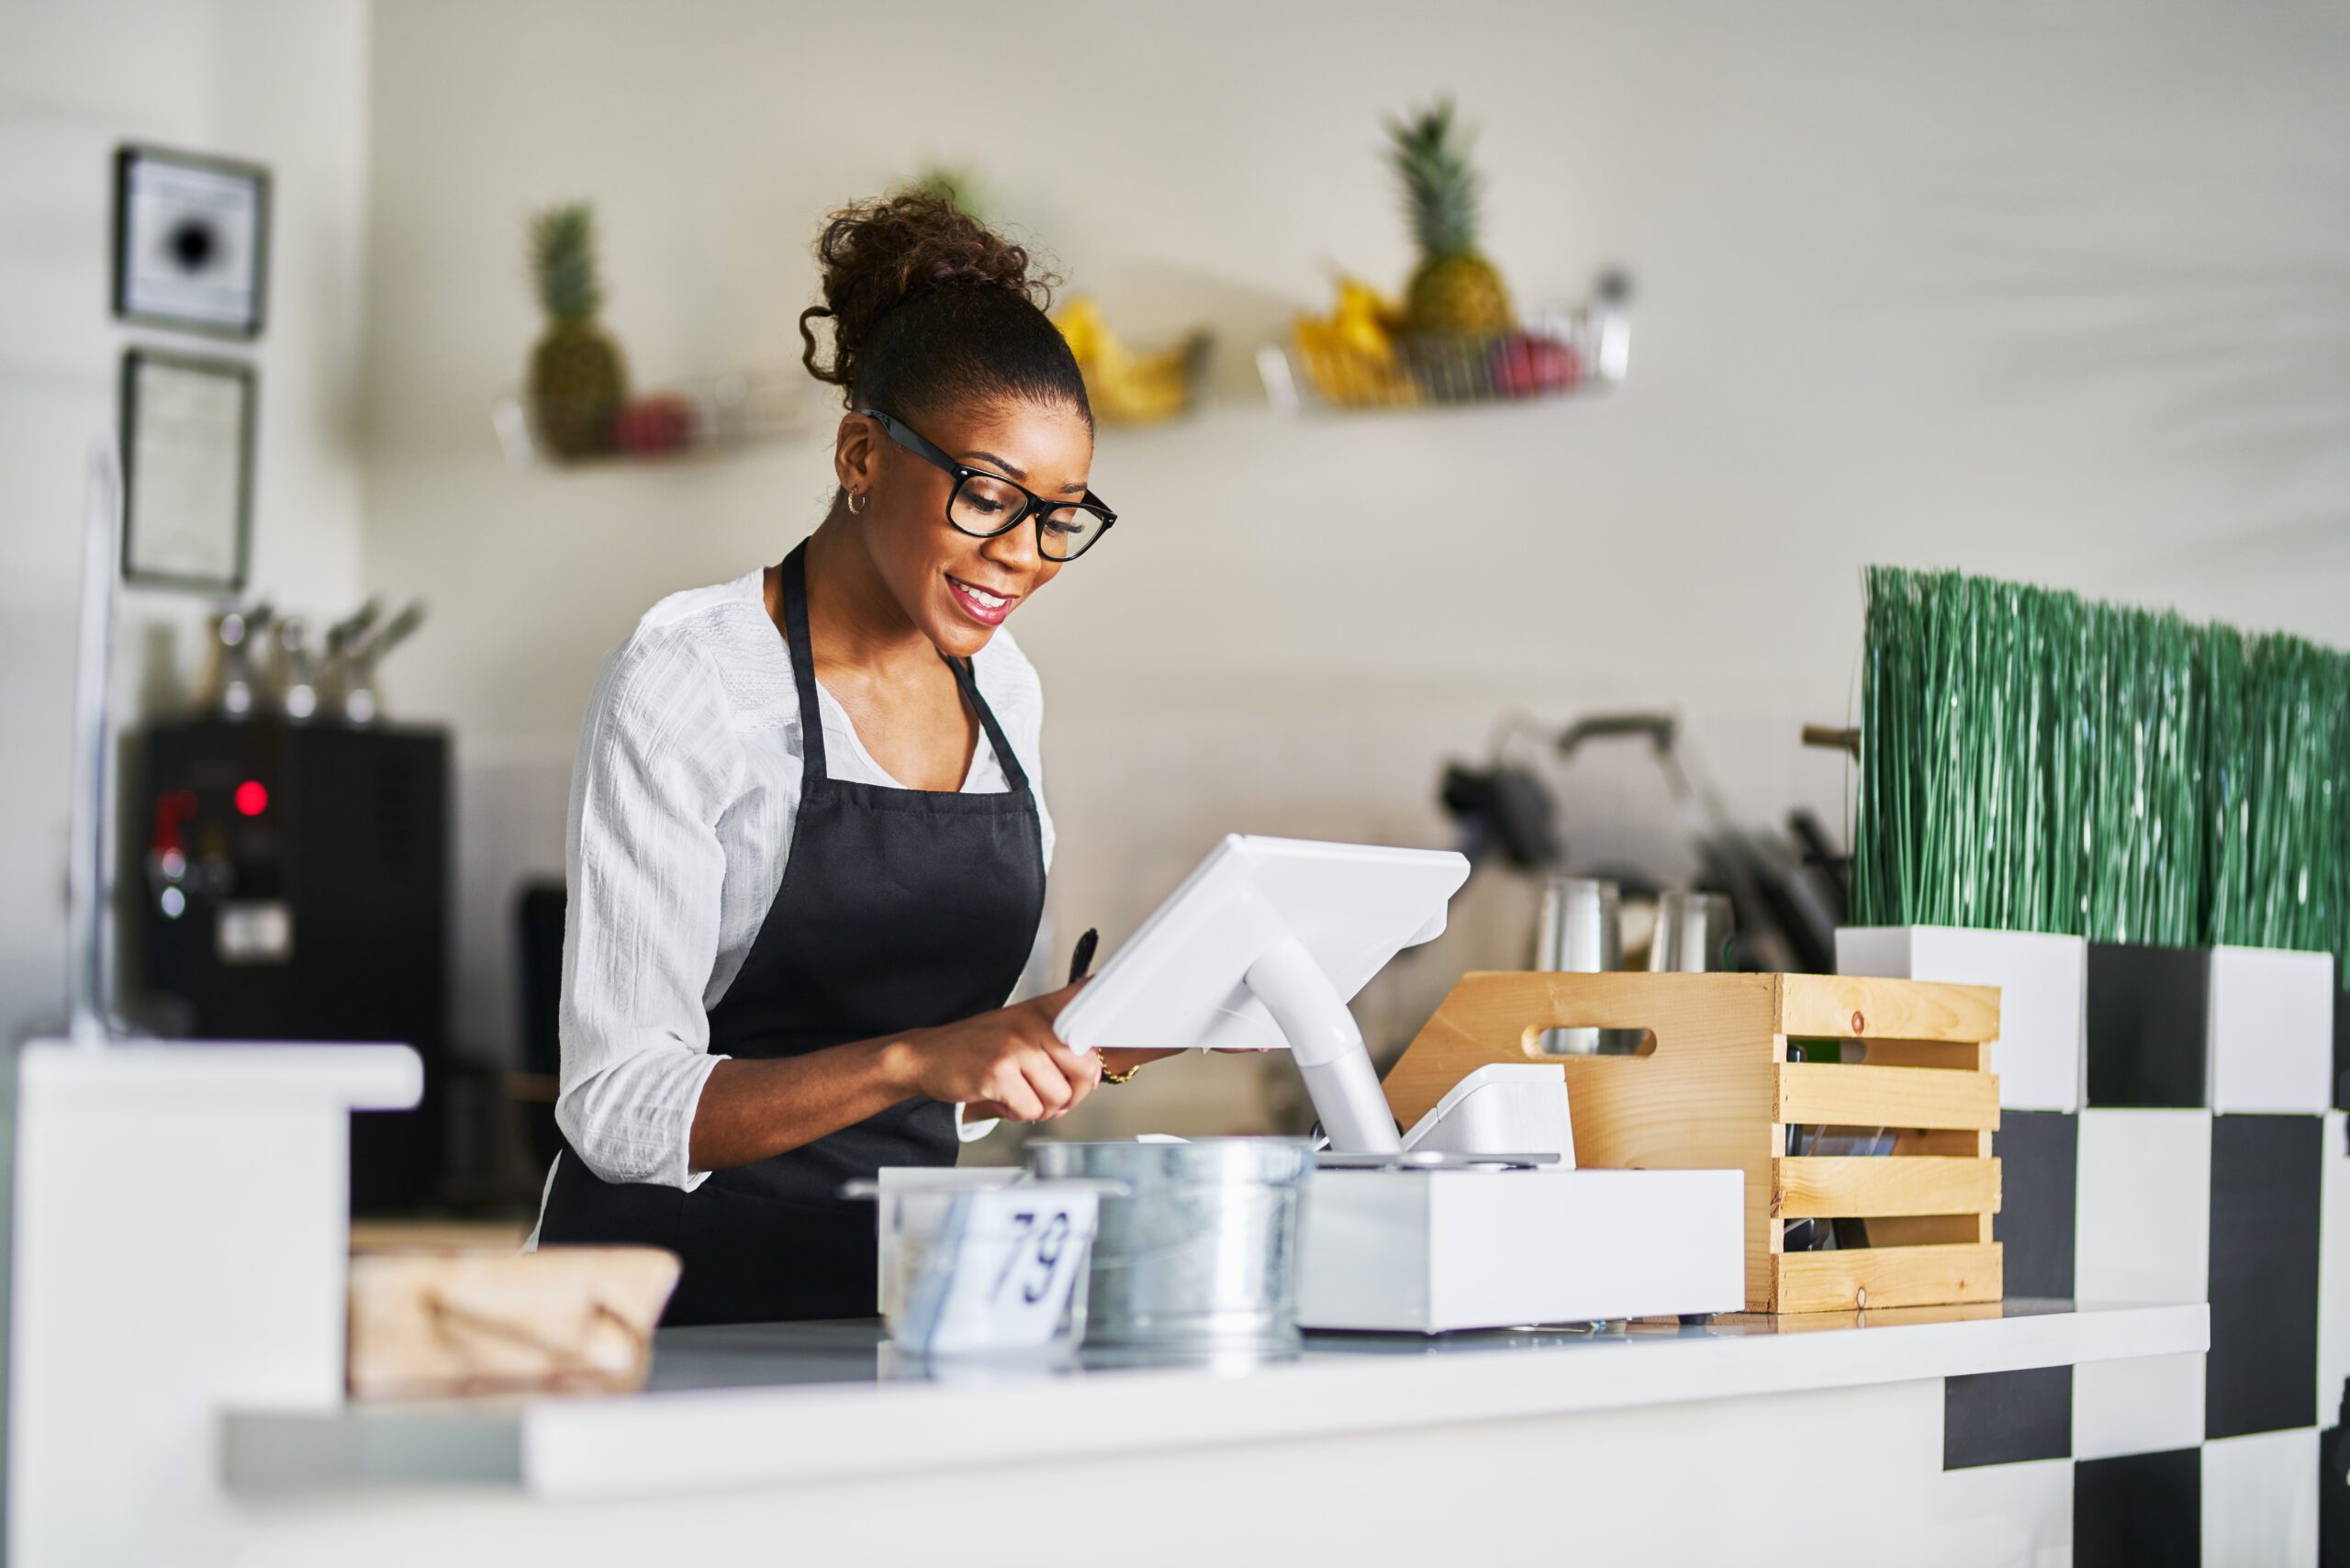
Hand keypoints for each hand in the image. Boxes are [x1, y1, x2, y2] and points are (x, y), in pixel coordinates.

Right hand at [903, 983, 1100, 1123]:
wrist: (927, 1055)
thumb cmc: (979, 1047)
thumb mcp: (1021, 1028)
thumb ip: (1059, 1043)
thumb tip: (1095, 1074)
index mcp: (1044, 1009)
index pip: (1093, 1012)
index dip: (1102, 1040)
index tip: (1096, 1062)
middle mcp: (1033, 1022)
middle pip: (1085, 1070)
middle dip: (1071, 1094)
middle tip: (1050, 1095)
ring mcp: (1015, 1047)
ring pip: (1059, 1097)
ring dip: (1041, 1108)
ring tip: (1019, 1094)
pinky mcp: (998, 1073)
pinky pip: (1031, 1110)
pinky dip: (1018, 1115)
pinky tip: (1003, 1101)